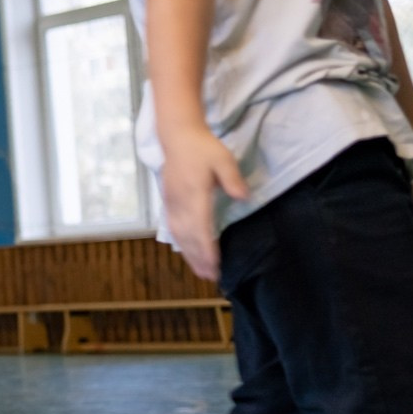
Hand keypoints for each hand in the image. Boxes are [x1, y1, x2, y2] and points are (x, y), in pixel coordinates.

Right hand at [159, 126, 248, 281]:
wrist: (177, 137)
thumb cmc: (203, 148)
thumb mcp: (223, 158)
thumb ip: (232, 179)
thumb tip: (244, 198)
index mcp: (194, 194)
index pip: (200, 227)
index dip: (207, 249)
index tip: (216, 264)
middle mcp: (180, 203)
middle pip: (188, 237)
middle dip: (200, 259)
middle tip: (212, 277)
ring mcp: (172, 204)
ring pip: (179, 236)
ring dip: (189, 255)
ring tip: (200, 272)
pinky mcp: (169, 203)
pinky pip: (173, 229)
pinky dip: (181, 244)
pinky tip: (187, 252)